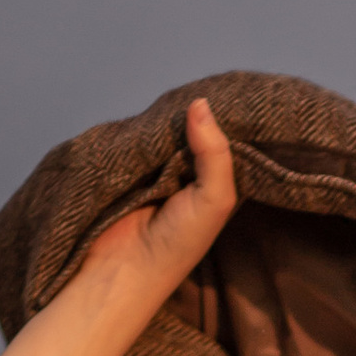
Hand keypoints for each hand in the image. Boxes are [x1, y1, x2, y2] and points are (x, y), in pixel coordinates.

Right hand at [76, 91, 239, 306]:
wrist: (119, 267)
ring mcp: (155, 170)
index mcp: (214, 186)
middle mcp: (187, 176)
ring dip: (165, 121)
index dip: (230, 121)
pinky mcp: (126, 166)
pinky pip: (136, 137)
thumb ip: (215, 153)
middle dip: (196, 115)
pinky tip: (147, 116)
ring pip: (165, 132)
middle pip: (195, 132)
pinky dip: (139, 130)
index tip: (236, 91)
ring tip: (174, 98)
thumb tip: (199, 103)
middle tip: (201, 88)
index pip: (226, 144)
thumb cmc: (175, 244)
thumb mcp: (214, 200)